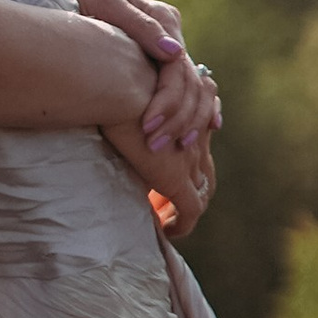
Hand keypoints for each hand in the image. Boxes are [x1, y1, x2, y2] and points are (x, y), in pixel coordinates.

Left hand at [68, 0, 221, 160]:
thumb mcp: (105, 2)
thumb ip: (139, 25)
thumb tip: (174, 54)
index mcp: (164, 18)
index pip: (178, 69)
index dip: (168, 102)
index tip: (147, 128)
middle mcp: (172, 34)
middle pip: (189, 83)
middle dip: (177, 118)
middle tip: (155, 147)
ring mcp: (169, 48)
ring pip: (195, 89)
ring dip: (189, 120)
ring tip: (172, 148)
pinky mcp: (160, 61)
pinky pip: (190, 88)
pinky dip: (201, 109)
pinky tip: (203, 131)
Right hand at [102, 100, 216, 237]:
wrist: (118, 87)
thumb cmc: (113, 87)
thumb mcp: (127, 100)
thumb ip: (132, 112)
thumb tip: (111, 118)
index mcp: (182, 115)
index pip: (195, 142)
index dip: (183, 161)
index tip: (161, 170)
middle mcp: (192, 137)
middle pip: (205, 170)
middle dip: (192, 188)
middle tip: (167, 203)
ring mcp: (187, 158)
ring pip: (201, 191)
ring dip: (185, 208)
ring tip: (165, 219)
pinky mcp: (176, 177)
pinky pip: (190, 210)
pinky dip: (182, 224)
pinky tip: (165, 230)